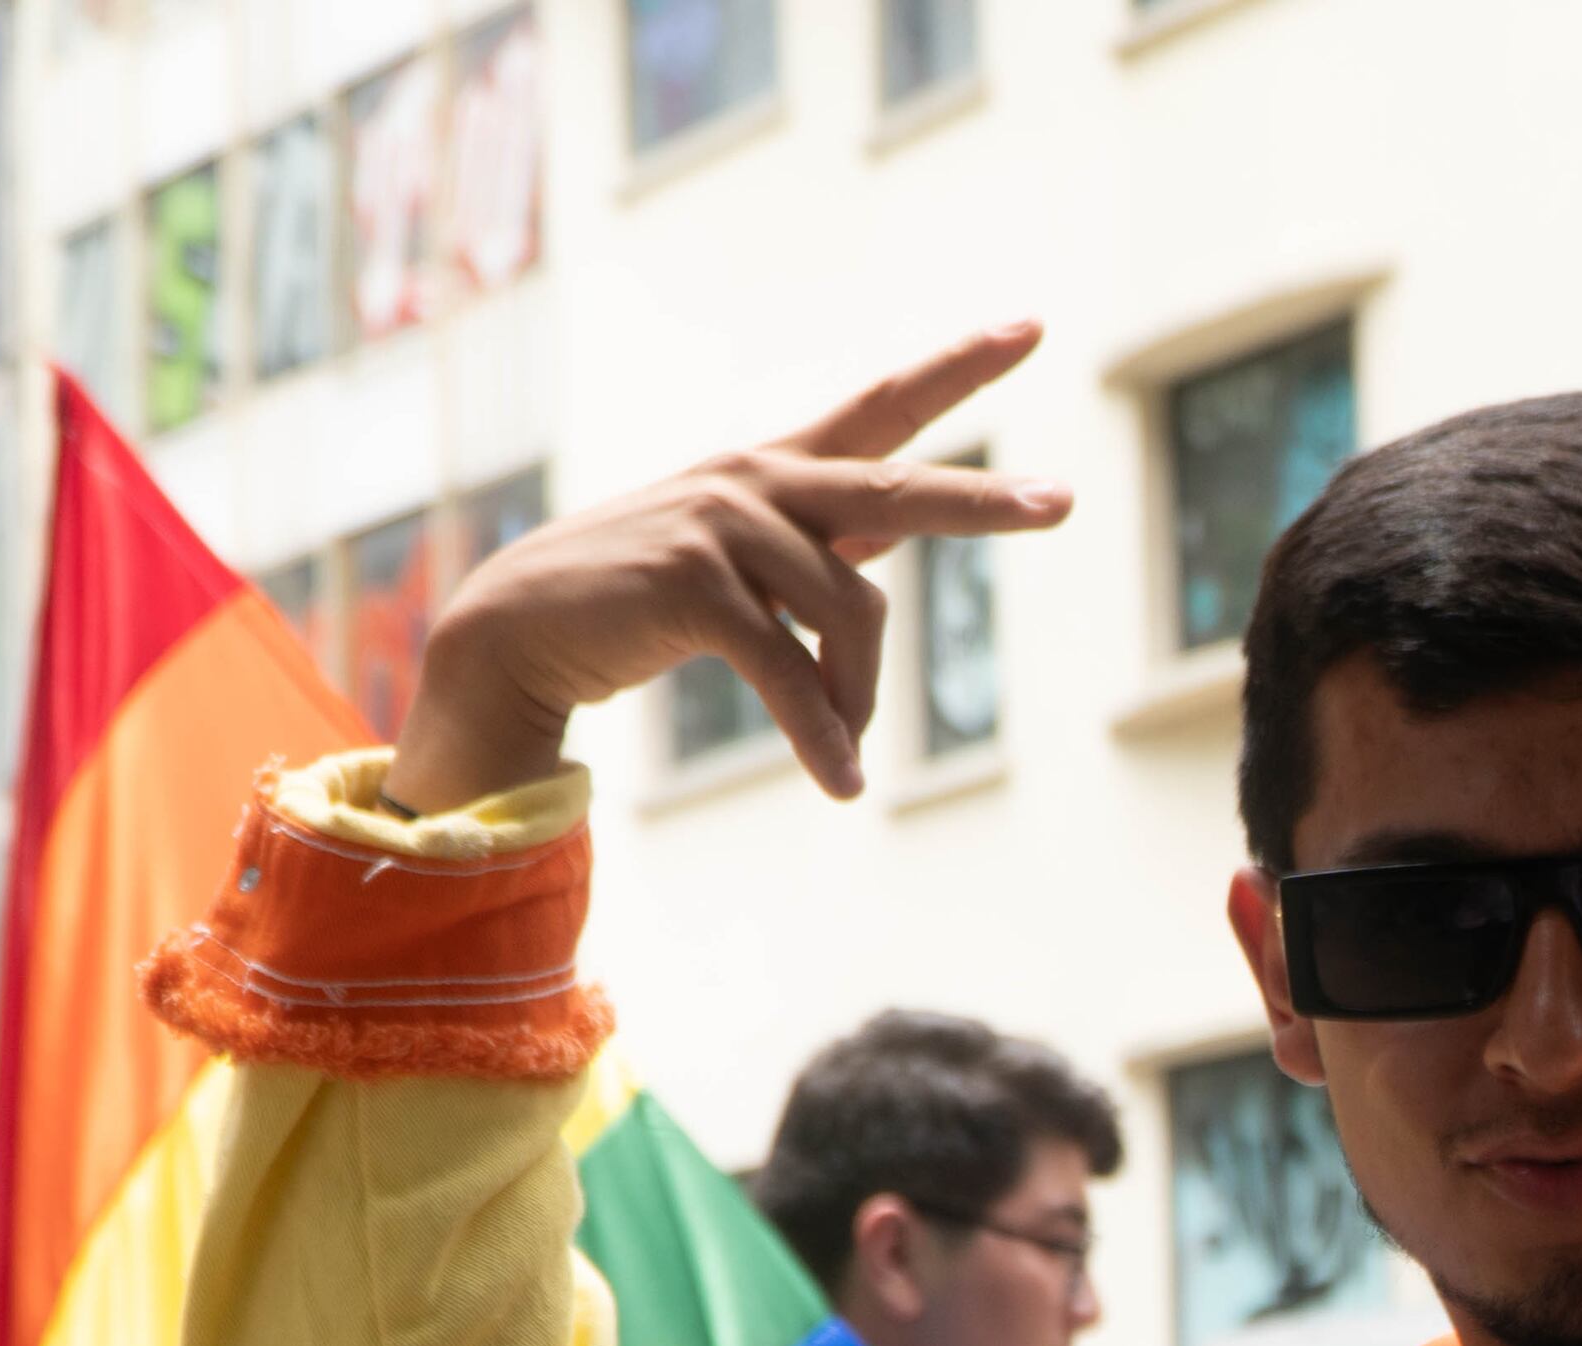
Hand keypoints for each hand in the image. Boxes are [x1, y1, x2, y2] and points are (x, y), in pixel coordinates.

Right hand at [388, 323, 1071, 810]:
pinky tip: (841, 783)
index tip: (1030, 326)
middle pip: (898, 488)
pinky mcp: (693, 585)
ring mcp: (723, 526)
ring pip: (850, 616)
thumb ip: (810, 558)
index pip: (881, 407)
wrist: (518, 630)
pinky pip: (789, 671)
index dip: (957, 367)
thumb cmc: (636, 603)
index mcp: (775, 470)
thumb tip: (879, 580)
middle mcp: (757, 481)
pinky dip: (820, 735)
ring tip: (844, 753)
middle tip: (1063, 503)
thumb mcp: (737, 569)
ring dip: (854, 701)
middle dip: (983, 502)